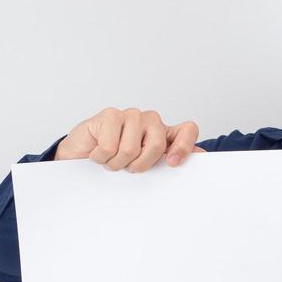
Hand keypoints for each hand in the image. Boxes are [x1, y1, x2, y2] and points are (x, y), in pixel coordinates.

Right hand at [55, 107, 205, 170]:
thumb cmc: (116, 162)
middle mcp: (151, 122)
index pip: (188, 129)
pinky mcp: (110, 115)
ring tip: (111, 159)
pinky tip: (97, 153)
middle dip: (138, 165)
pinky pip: (110, 147)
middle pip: (157, 145)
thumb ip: (172, 159)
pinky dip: (101, 158)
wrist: (81, 158)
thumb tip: (201, 155)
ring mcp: (131, 115)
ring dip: (116, 163)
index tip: (171, 163)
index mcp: (165, 133)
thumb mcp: (146, 167)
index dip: (183, 146)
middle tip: (127, 165)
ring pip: (131, 149)